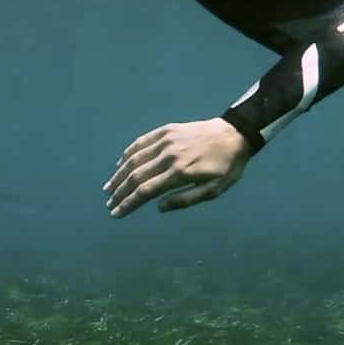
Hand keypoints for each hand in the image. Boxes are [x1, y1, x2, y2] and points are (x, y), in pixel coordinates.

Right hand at [104, 119, 252, 216]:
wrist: (235, 134)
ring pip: (134, 159)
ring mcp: (166, 140)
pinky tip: (121, 164)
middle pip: (135, 176)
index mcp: (180, 172)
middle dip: (119, 193)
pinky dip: (128, 154)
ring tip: (108, 188)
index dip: (128, 204)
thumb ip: (185, 200)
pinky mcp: (166, 130)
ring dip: (118, 175)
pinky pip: (142, 142)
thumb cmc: (226, 167)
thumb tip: (159, 208)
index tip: (116, 214)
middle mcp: (169, 155)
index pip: (145, 191)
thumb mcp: (213, 190)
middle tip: (109, 204)